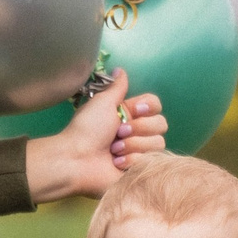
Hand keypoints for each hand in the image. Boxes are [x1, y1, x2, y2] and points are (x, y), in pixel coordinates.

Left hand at [25, 68, 167, 201]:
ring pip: (158, 143)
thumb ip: (117, 87)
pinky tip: (116, 163)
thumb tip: (120, 69)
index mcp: (129, 114)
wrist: (77, 159)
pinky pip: (151, 161)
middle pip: (161, 124)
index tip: (134, 110)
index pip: (155, 105)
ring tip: (113, 150)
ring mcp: (140, 151)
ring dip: (133, 145)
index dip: (148, 107)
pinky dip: (131, 160)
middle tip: (118, 133)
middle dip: (138, 128)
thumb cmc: (87, 129)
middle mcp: (137, 131)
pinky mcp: (140, 169)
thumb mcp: (102, 102)